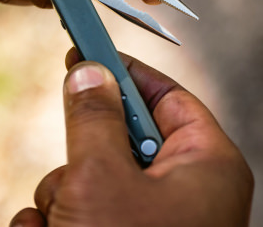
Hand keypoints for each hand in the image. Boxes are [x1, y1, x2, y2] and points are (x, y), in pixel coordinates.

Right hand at [10, 51, 253, 226]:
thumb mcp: (102, 177)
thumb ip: (92, 116)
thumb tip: (89, 70)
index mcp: (206, 165)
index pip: (167, 97)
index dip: (125, 72)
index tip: (84, 52)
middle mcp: (184, 193)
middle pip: (118, 140)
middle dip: (80, 158)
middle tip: (74, 180)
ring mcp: (152, 224)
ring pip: (90, 180)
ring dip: (60, 199)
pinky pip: (82, 214)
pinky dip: (56, 224)